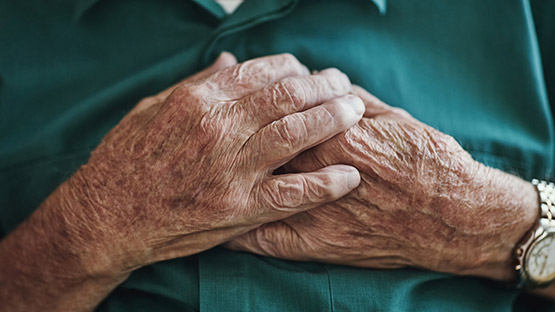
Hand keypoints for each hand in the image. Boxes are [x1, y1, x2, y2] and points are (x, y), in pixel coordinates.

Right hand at [0, 53, 364, 311]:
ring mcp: (231, 168)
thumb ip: (197, 84)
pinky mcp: (238, 207)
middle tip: (343, 86)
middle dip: (324, 87)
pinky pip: (293, 193)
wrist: (108, 214)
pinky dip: (325, 184)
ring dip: (333, 119)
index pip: (264, 72)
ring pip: (297, 134)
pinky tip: (348, 176)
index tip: (307, 74)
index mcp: (200, 99)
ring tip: (355, 112)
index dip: (295, 69)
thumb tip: (230, 61)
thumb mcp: (154, 107)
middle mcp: (219, 127)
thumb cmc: (128, 158)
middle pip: (289, 96)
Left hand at [226, 86, 538, 280]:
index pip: (272, 110)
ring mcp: (306, 208)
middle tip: (220, 136)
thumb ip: (348, 100)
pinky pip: (258, 237)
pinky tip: (219, 224)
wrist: (452, 214)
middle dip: (232, 137)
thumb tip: (323, 85)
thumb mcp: (389, 115)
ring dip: (228, 177)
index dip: (255, 104)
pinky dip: (235, 230)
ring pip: (249, 188)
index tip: (245, 103)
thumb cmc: (426, 160)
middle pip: (254, 147)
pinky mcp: (310, 243)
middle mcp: (310, 168)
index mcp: (327, 131)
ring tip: (215, 170)